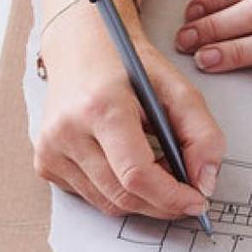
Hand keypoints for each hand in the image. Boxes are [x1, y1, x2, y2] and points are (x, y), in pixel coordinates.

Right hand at [35, 0, 224, 218]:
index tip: (196, 201)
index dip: (171, 197)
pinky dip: (117, 191)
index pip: (136, 174)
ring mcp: (51, 150)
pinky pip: (91, 197)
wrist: (80, 48)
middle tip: (185, 193)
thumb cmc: (127, 66)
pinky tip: (126, 167)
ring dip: (142, 199)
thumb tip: (205, 183)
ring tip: (158, 173)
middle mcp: (67, 131)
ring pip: (108, 203)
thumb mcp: (176, 88)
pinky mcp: (45, 164)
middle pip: (123, 195)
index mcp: (100, 107)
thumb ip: (202, 134)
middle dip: (161, 203)